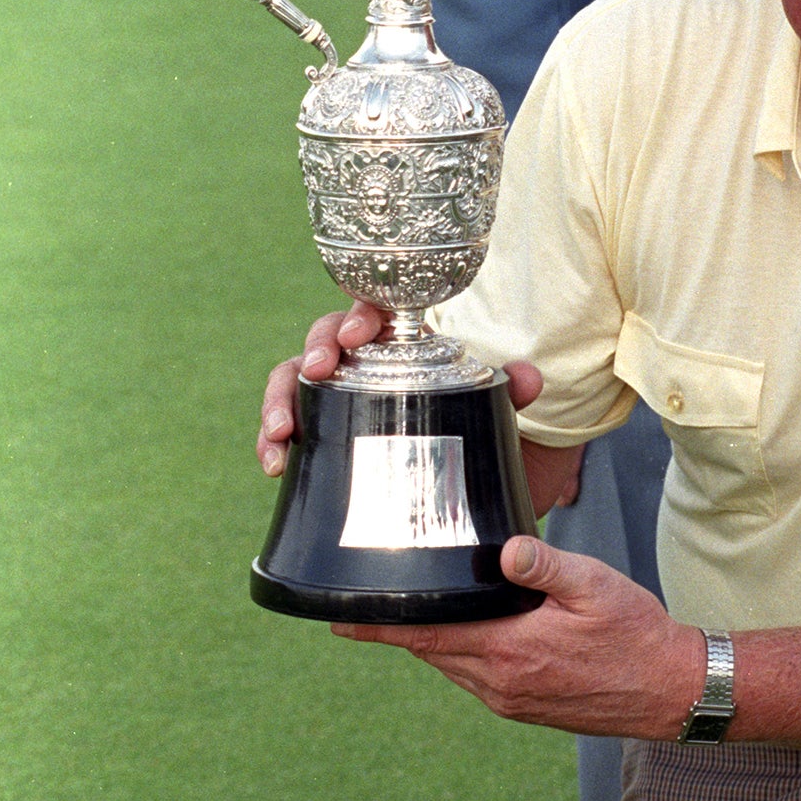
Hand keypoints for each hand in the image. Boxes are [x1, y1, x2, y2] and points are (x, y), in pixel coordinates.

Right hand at [256, 324, 580, 508]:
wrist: (466, 489)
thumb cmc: (475, 432)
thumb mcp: (497, 413)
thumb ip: (513, 392)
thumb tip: (528, 378)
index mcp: (402, 344)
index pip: (376, 312)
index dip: (361, 314)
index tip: (355, 336)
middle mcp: (362, 362)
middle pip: (325, 336)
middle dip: (314, 348)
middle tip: (316, 371)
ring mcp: (336, 397)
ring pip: (293, 378)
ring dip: (280, 398)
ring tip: (280, 431)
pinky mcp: (321, 434)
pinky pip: (286, 426)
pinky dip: (271, 441)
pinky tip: (275, 464)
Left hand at [333, 538, 704, 740]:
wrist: (670, 691)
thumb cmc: (636, 633)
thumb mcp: (595, 586)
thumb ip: (547, 565)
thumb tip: (506, 550)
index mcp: (510, 652)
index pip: (428, 637)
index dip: (381, 627)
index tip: (338, 620)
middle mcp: (501, 684)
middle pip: (432, 652)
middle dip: (398, 630)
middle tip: (362, 605)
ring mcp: (512, 700)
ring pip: (453, 666)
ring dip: (430, 641)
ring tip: (408, 614)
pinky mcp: (526, 706)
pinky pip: (477, 677)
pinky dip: (460, 654)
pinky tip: (465, 632)